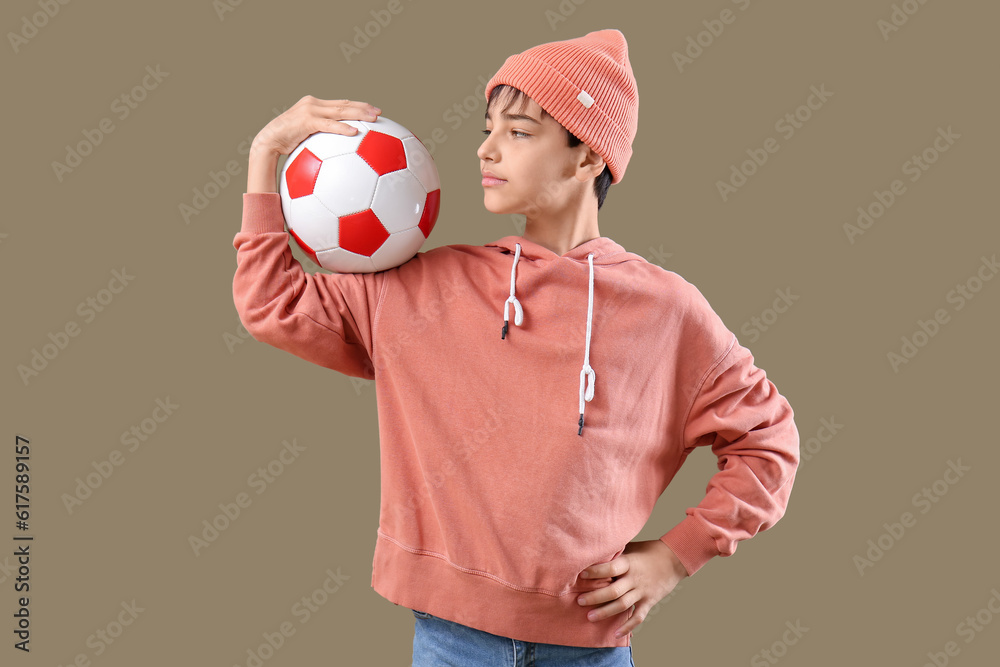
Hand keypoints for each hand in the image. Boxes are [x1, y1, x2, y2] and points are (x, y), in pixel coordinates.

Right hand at [252, 96, 380, 156]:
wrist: (268, 141)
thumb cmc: (287, 143)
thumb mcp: (306, 135)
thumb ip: (321, 135)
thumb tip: (338, 149)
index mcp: (315, 105)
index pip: (341, 103)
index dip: (358, 105)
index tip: (373, 110)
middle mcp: (314, 104)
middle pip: (344, 104)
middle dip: (363, 107)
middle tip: (379, 112)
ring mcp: (310, 110)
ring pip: (340, 111)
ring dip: (359, 114)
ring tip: (373, 119)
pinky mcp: (306, 121)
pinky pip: (329, 125)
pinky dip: (342, 128)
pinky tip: (355, 132)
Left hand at [576, 539, 688, 637]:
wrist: (674, 559)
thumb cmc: (649, 550)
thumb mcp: (631, 548)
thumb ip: (616, 553)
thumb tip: (594, 552)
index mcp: (629, 563)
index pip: (610, 568)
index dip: (595, 572)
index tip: (581, 575)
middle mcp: (635, 578)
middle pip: (613, 591)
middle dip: (595, 597)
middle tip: (580, 601)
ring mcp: (642, 591)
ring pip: (622, 605)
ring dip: (605, 612)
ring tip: (590, 617)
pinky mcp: (649, 601)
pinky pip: (638, 616)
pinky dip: (628, 626)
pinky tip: (616, 633)